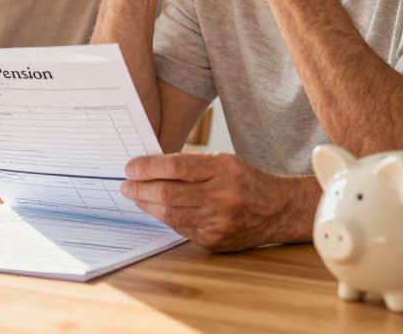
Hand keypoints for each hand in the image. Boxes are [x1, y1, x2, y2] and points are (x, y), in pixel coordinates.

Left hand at [120, 152, 289, 251]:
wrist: (276, 210)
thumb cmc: (245, 180)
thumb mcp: (222, 161)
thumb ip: (189, 164)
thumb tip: (148, 168)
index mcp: (223, 170)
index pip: (175, 167)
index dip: (147, 168)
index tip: (130, 167)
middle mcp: (221, 197)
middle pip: (168, 194)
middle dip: (139, 189)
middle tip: (125, 185)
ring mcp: (218, 223)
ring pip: (169, 214)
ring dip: (147, 205)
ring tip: (136, 196)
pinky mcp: (213, 241)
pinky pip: (180, 228)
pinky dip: (165, 217)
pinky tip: (157, 209)